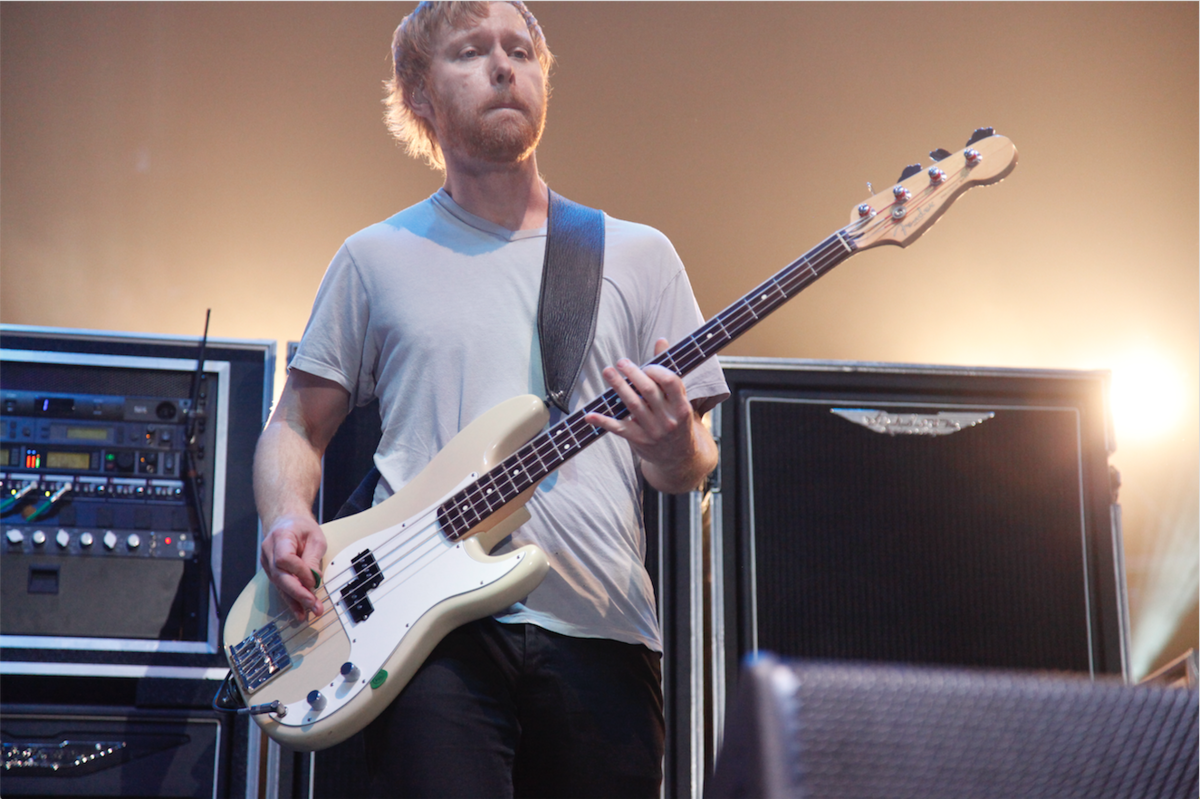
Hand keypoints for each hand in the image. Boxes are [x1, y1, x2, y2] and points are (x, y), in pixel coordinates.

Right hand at [260, 514, 327, 619]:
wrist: (286, 522)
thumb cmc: (301, 527)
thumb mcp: (315, 537)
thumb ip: (313, 558)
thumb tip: (314, 580)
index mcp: (280, 537)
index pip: (285, 559)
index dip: (300, 572)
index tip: (314, 580)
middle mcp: (269, 552)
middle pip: (280, 576)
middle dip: (298, 592)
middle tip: (313, 604)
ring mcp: (267, 563)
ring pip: (280, 585)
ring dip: (296, 600)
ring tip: (309, 612)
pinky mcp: (272, 573)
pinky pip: (281, 588)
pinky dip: (291, 600)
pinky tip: (299, 612)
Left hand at [584, 338, 710, 491]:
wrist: (680, 458)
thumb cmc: (677, 421)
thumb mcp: (680, 399)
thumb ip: (668, 370)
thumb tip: (661, 340)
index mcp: (682, 406)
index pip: (671, 382)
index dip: (657, 370)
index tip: (646, 365)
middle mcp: (668, 420)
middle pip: (649, 391)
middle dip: (633, 374)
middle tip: (621, 362)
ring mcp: (653, 432)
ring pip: (632, 406)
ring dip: (618, 387)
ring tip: (608, 372)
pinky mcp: (639, 441)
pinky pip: (619, 429)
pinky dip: (603, 421)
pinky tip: (589, 415)